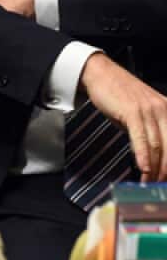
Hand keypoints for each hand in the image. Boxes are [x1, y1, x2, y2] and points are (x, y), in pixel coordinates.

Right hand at [81, 53, 166, 181]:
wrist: (100, 73)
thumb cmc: (118, 94)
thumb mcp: (140, 113)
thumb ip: (148, 131)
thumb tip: (151, 156)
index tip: (165, 179)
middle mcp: (164, 110)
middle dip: (166, 169)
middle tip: (159, 185)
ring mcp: (150, 110)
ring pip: (158, 145)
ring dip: (155, 168)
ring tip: (149, 183)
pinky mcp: (133, 112)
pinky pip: (141, 138)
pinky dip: (144, 155)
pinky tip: (144, 168)